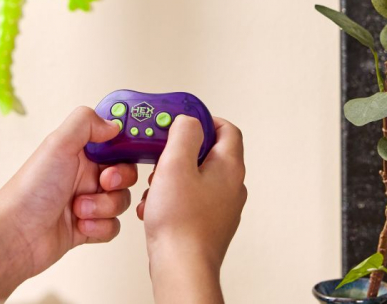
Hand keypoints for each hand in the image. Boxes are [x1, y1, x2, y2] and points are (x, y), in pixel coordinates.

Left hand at [0, 107, 136, 299]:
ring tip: (79, 209)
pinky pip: (113, 226)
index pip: (113, 141)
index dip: (126, 144)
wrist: (16, 236)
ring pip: (120, 200)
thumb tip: (113, 123)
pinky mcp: (87, 228)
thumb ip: (86, 123)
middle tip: (103, 182)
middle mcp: (82, 174)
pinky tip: (81, 226)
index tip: (133, 148)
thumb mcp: (57, 144)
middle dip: (119, 178)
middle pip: (124, 172)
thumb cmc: (30, 190)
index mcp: (78, 151)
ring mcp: (86, 201)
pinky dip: (100, 227)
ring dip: (104, 206)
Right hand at [137, 116, 246, 303]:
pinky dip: (172, 197)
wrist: (181, 267)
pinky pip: (190, 199)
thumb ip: (183, 134)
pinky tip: (155, 206)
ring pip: (196, 177)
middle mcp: (231, 187)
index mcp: (229, 168)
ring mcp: (221, 207)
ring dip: (172, 176)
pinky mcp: (208, 223)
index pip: (227, 129)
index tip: (183, 120)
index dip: (204, 119)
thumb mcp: (176, 164)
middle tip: (162, 152)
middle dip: (180, 151)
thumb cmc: (181, 222)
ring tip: (156, 184)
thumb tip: (188, 120)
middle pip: (209, 153)